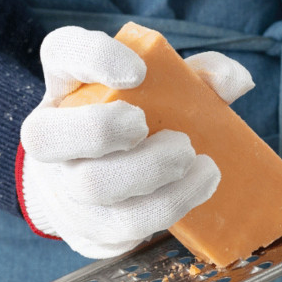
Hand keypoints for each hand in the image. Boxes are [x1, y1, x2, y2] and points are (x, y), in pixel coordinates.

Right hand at [20, 27, 253, 257]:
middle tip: (158, 129)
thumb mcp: (161, 90)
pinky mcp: (89, 228)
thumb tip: (234, 82)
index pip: (61, 53)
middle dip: (107, 130)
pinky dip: (169, 205)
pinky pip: (125, 225)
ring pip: (94, 186)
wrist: (106, 188)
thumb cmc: (138, 124)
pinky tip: (197, 186)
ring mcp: (63, 188)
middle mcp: (47, 136)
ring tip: (195, 160)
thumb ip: (197, 76)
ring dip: (154, 172)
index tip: (139, 72)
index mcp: (64, 83)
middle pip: (47, 136)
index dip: (95, 59)